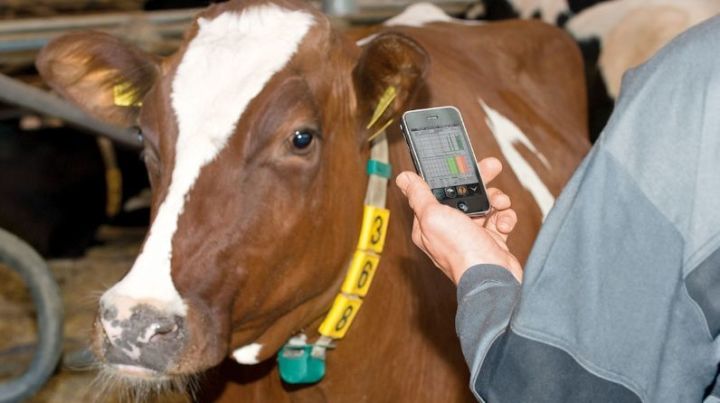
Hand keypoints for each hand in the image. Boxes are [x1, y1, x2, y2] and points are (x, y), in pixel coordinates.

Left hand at [395, 157, 521, 283]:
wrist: (492, 278)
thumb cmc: (460, 251)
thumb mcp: (433, 216)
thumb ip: (419, 195)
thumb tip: (404, 179)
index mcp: (429, 223)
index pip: (436, 191)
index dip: (449, 176)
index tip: (460, 163)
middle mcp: (448, 229)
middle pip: (463, 195)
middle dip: (479, 182)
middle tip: (492, 167)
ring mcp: (470, 235)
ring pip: (484, 205)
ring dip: (495, 199)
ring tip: (500, 202)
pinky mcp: (490, 241)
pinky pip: (499, 220)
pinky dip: (505, 218)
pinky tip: (504, 223)